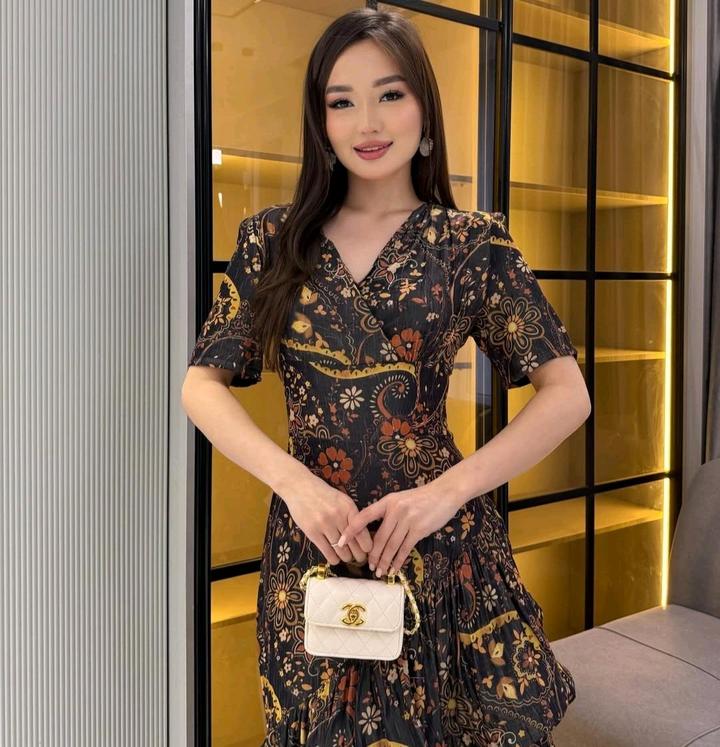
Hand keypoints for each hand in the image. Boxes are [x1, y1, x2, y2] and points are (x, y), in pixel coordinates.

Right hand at [279, 472, 373, 565]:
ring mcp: (324, 524)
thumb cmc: (323, 494)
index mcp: (349, 508)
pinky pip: (327, 552)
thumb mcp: (342, 500)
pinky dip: (333, 559)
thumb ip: (352, 516)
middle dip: (358, 555)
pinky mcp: (312, 532)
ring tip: (346, 557)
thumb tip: (363, 536)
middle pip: (354, 545)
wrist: (299, 487)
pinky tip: (335, 558)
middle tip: (359, 558)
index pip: (363, 533)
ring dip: (346, 557)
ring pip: (341, 551)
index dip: (367, 546)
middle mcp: (338, 516)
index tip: (367, 551)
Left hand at [337, 486, 461, 576]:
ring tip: (379, 571)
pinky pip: (405, 548)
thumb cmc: (421, 498)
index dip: (351, 530)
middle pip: (379, 538)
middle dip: (372, 555)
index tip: (341, 541)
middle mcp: (395, 510)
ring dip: (384, 561)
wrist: (444, 494)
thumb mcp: (400, 499)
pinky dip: (398, 561)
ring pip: (391, 546)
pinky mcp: (419, 529)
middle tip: (368, 566)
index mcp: (387, 501)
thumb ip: (387, 512)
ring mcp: (407, 520)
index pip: (364, 516)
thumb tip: (374, 533)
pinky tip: (394, 569)